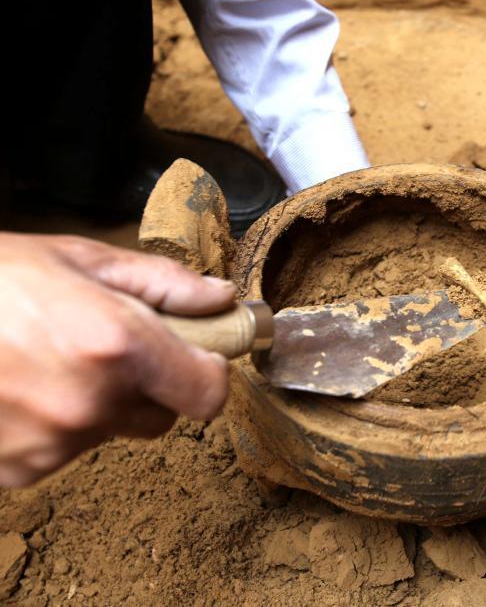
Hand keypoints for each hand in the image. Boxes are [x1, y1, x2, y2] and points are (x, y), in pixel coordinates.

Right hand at [0, 233, 236, 486]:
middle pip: (163, 416)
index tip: (194, 354)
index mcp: (117, 347)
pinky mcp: (19, 471)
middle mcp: (91, 405)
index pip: (209, 393)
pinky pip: (63, 452)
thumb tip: (221, 299)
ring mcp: (52, 445)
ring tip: (46, 360)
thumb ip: (163, 283)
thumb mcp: (79, 258)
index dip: (207, 372)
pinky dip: (54, 426)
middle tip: (106, 348)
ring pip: (109, 432)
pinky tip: (19, 387)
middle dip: (149, 386)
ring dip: (97, 404)